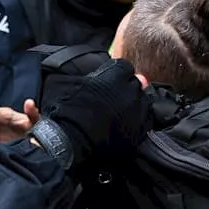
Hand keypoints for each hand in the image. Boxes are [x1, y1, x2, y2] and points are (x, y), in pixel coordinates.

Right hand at [35, 59, 150, 171]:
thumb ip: (87, 73)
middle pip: (135, 85)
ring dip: (134, 106)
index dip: (117, 73)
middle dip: (126, 89)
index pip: (125, 67)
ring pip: (143, 104)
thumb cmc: (64, 109)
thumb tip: (92, 74)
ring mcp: (137, 114)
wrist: (67, 141)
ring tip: (119, 114)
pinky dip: (136, 124)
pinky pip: (144, 124)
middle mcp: (131, 93)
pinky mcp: (138, 134)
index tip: (110, 80)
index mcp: (115, 76)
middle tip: (113, 98)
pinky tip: (123, 127)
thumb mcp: (68, 81)